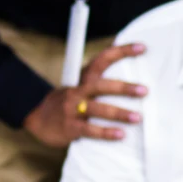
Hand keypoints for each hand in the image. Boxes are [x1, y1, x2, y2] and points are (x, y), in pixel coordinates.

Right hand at [22, 42, 147, 147]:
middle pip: (101, 86)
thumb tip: (131, 82)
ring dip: (119, 113)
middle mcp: (77, 91)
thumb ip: (99, 84)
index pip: (102, 60)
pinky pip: (90, 130)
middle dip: (123, 88)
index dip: (121, 51)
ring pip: (98, 109)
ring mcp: (72, 109)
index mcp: (82, 79)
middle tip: (144, 91)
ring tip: (138, 117)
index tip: (142, 47)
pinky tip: (121, 134)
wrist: (37, 118)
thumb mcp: (79, 88)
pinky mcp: (70, 127)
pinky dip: (106, 132)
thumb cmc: (67, 103)